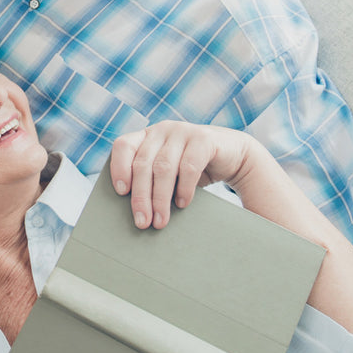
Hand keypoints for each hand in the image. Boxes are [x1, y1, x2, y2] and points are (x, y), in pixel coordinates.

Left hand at [109, 121, 252, 228]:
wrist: (233, 156)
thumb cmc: (192, 169)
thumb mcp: (168, 172)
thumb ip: (150, 180)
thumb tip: (134, 213)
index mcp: (147, 136)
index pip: (123, 146)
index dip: (119, 167)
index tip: (120, 192)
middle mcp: (162, 130)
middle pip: (143, 164)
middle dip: (141, 196)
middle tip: (142, 222)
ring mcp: (183, 131)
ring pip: (163, 167)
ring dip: (160, 198)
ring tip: (160, 221)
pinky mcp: (204, 139)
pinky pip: (188, 166)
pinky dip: (184, 189)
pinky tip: (182, 204)